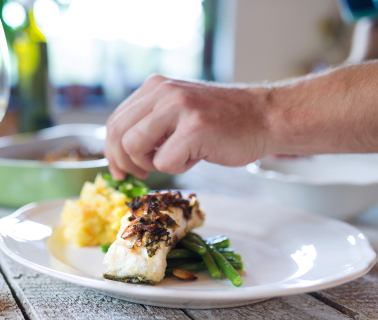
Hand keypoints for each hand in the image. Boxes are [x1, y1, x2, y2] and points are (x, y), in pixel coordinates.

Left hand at [105, 75, 270, 179]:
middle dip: (122, 162)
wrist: (265, 117)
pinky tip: (197, 157)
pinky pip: (164, 162)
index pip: (115, 121)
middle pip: (117, 134)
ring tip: (174, 159)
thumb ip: (150, 124)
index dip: (111, 150)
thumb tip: (118, 154)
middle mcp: (163, 91)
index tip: (119, 170)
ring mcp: (178, 107)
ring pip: (133, 147)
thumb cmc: (221, 122)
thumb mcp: (178, 111)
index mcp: (155, 86)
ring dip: (150, 164)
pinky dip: (178, 168)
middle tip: (139, 174)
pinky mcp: (194, 128)